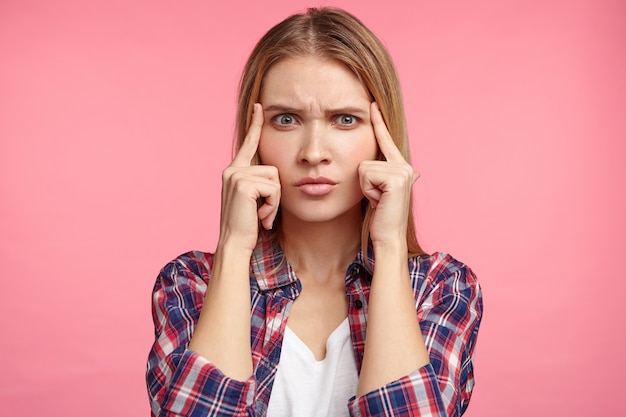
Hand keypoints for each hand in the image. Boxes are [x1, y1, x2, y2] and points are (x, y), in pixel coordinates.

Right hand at [218, 103, 280, 251]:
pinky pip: (273, 189)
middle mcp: (233, 170)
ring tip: (261, 215)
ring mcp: (236, 175)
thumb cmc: (247, 226)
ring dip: (274, 202)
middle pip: (273, 168)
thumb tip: (275, 176)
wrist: (234, 243)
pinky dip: (272, 206)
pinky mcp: (243, 184)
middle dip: (275, 194)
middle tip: (263, 213)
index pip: (248, 143)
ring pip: (276, 179)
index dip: (255, 125)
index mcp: (235, 171)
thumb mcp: (254, 200)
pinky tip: (259, 217)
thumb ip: (260, 184)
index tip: (260, 106)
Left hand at [359, 102, 418, 246]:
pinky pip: (366, 175)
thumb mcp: (378, 192)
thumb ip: (379, 176)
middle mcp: (405, 166)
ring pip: (363, 167)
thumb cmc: (380, 217)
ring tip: (378, 201)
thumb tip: (390, 170)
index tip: (372, 104)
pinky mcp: (396, 179)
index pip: (385, 140)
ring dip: (366, 188)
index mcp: (401, 167)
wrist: (389, 236)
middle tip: (379, 199)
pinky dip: (368, 190)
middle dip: (365, 183)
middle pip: (366, 159)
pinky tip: (380, 201)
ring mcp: (403, 171)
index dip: (378, 122)